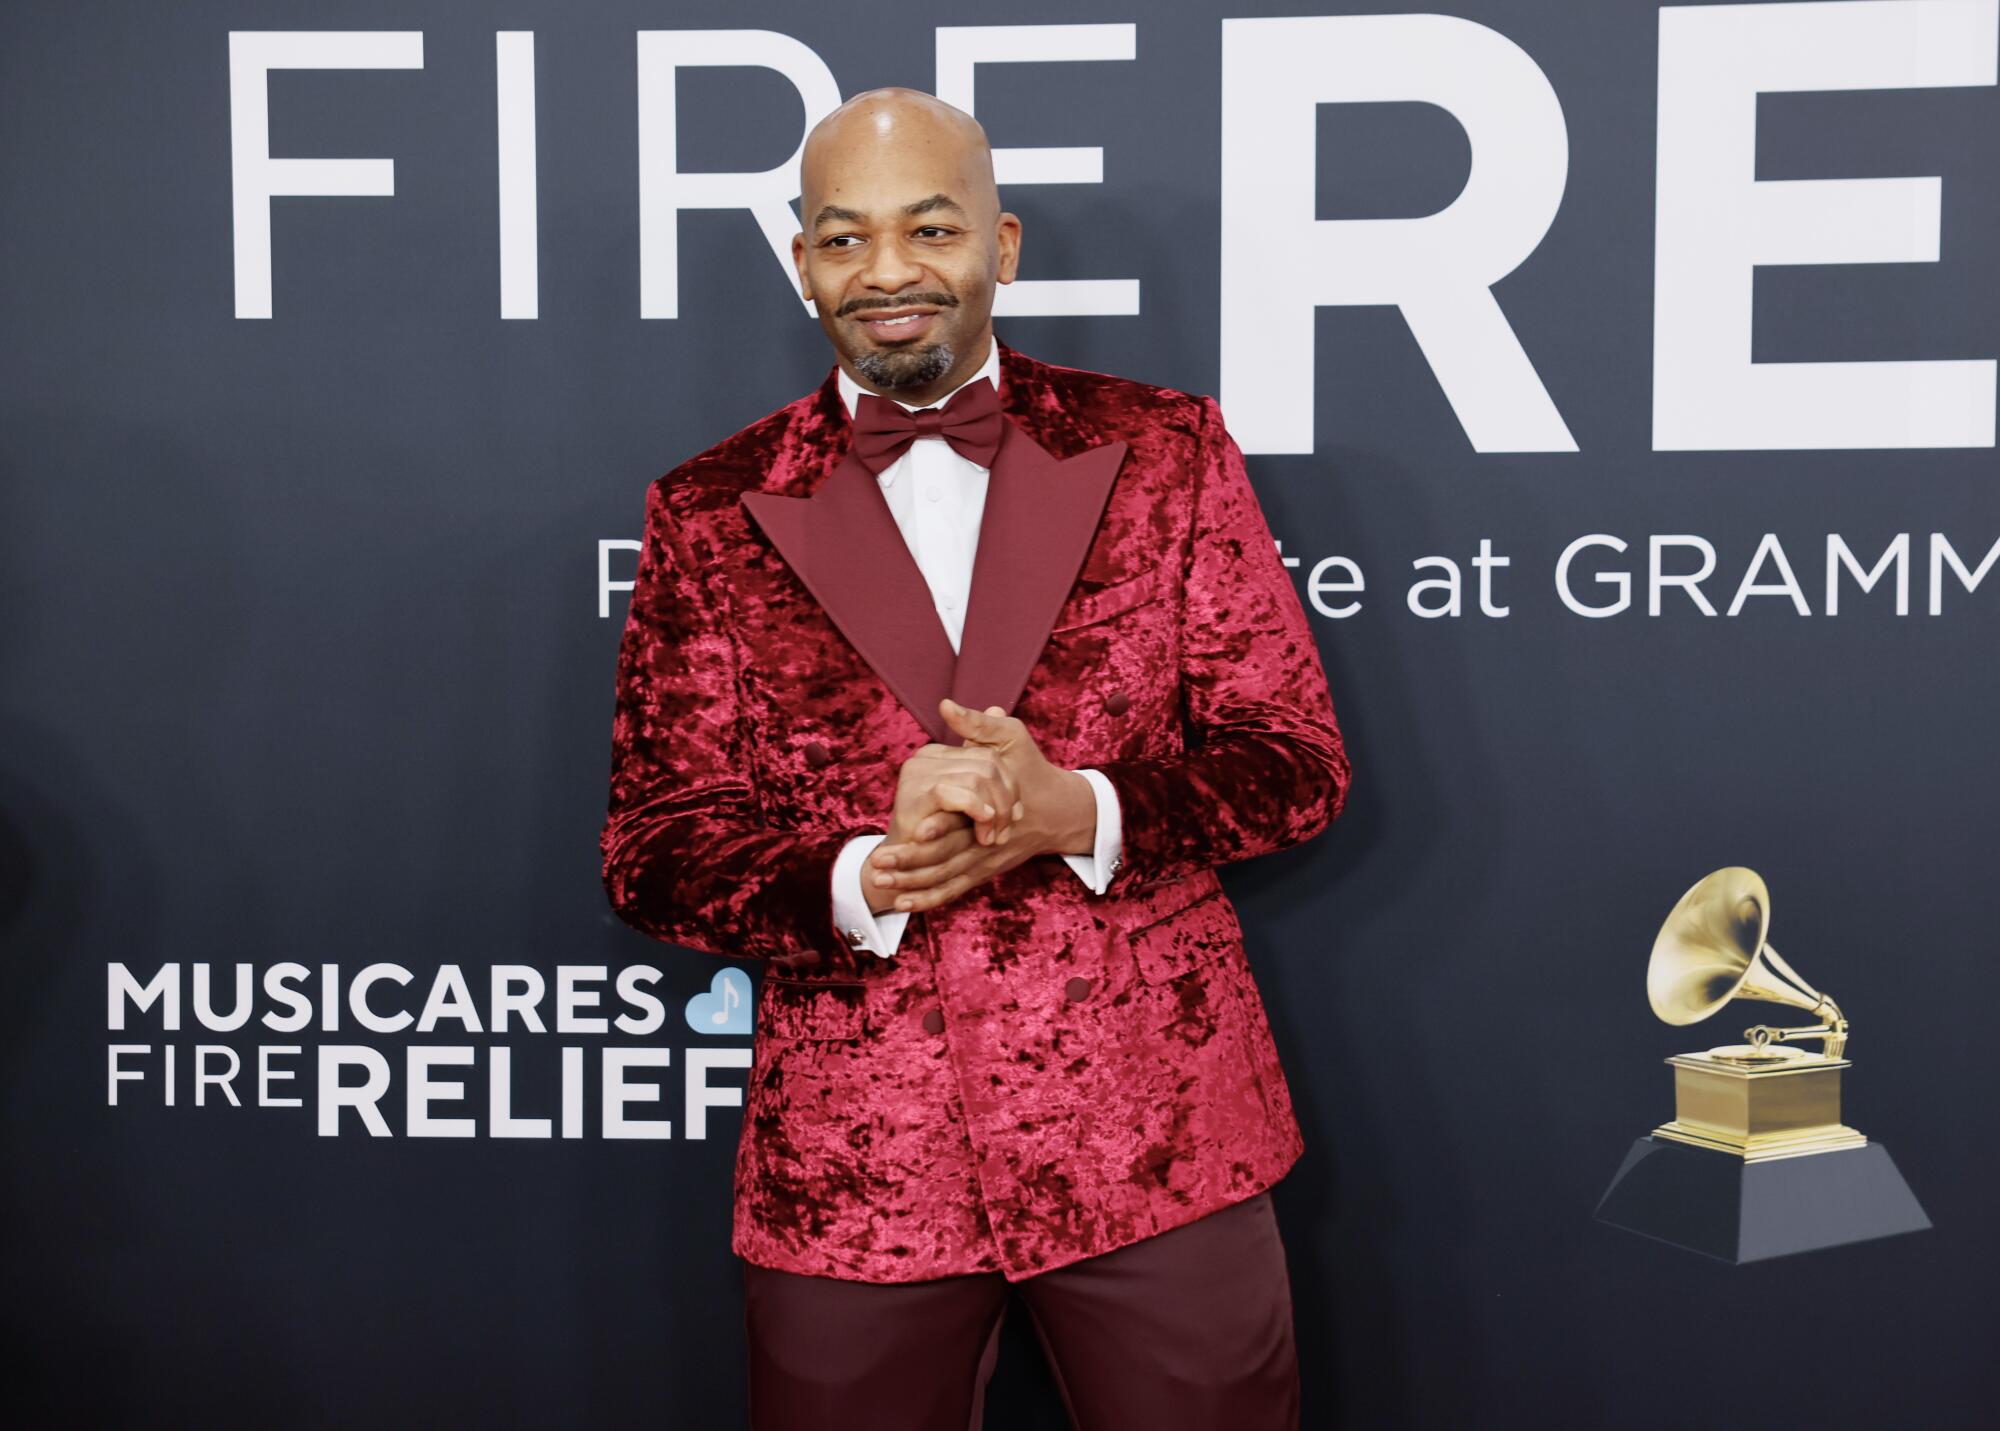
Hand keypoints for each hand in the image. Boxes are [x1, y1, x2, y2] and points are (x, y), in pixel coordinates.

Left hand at [865, 698, 1095, 915]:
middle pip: (948, 858)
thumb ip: (978, 725)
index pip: (965, 821)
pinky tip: (901, 904)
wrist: (1057, 809)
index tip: (911, 831)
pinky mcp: (983, 871)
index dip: (939, 827)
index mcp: (995, 806)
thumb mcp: (1011, 739)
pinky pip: (952, 890)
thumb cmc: (1031, 769)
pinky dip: (928, 899)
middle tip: (878, 865)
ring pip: (946, 879)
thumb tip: (946, 706)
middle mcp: (989, 839)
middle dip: (911, 864)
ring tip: (880, 883)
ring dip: (912, 886)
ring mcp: (986, 859)